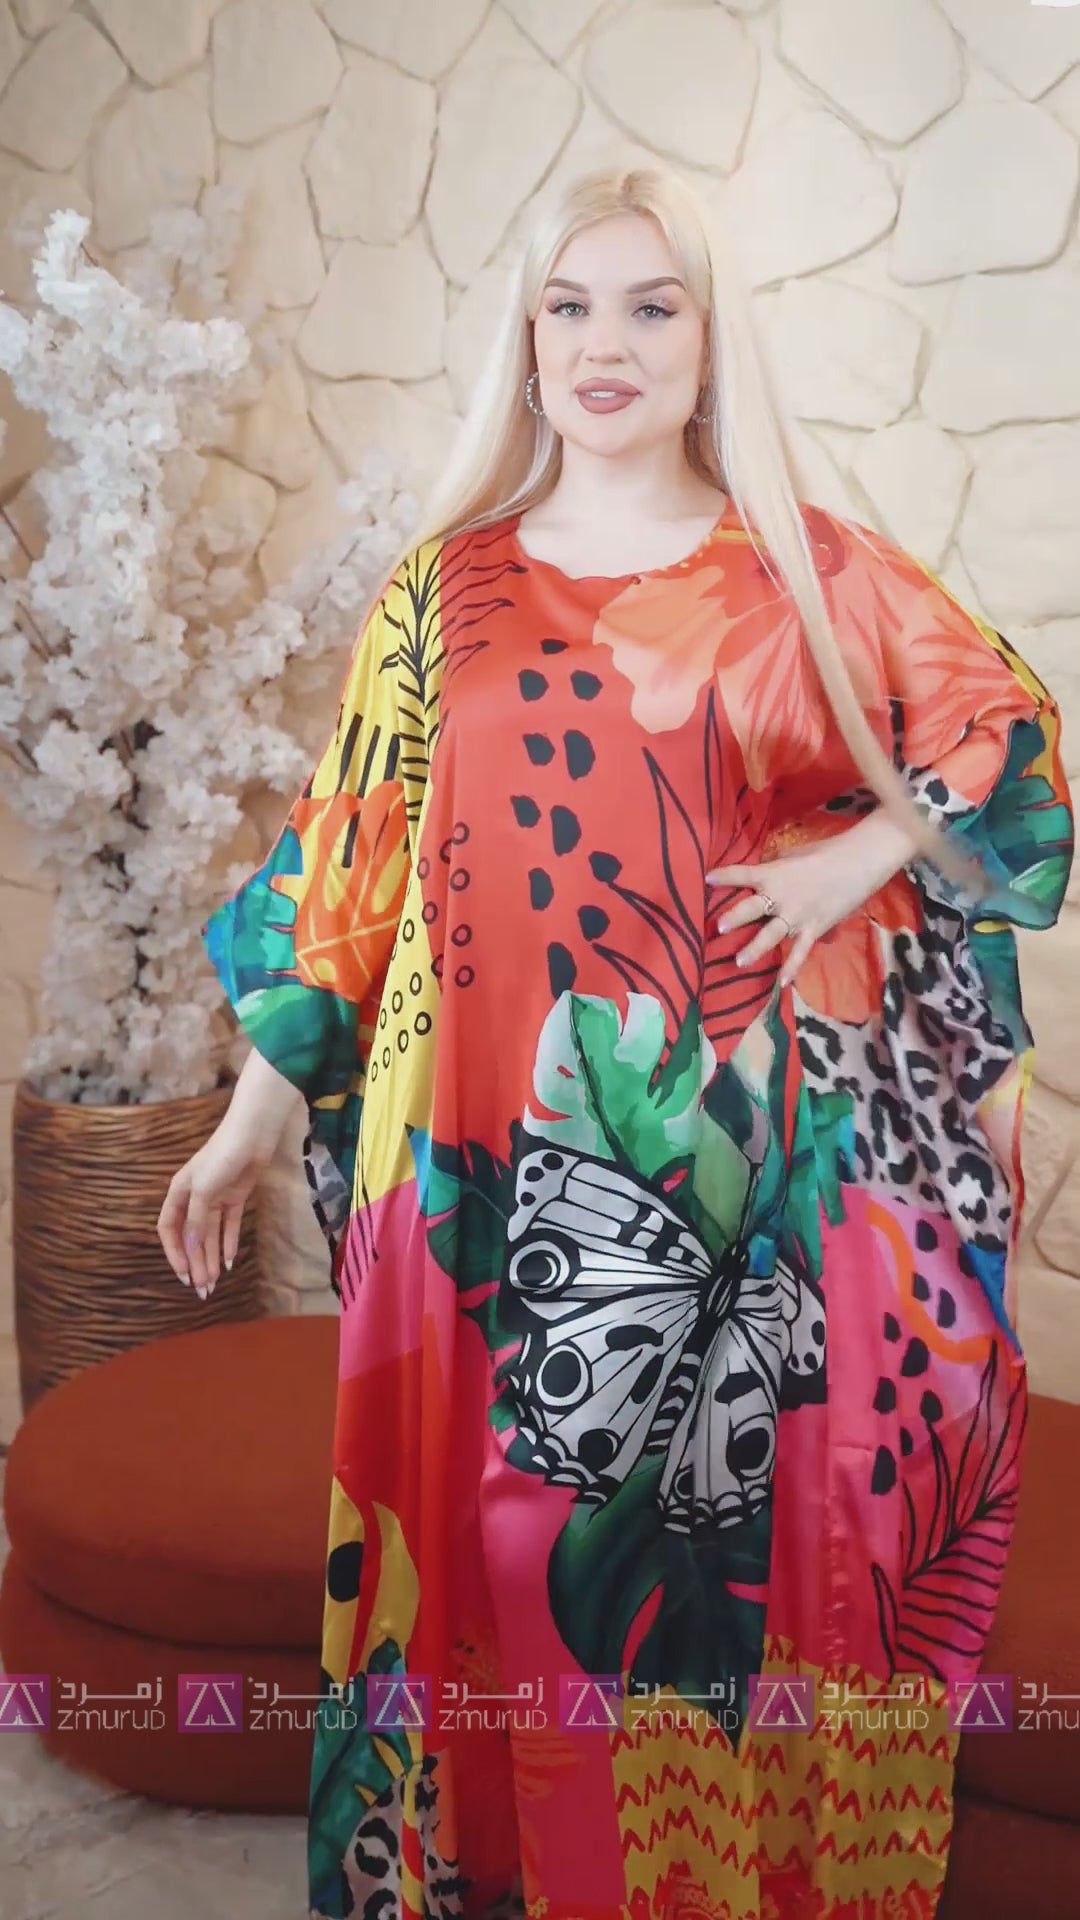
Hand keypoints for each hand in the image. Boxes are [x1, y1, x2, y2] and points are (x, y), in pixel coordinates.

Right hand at [157, 1109, 275, 1299]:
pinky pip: (228, 1226)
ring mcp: (215, 1198)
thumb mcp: (204, 1190)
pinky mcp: (235, 1197)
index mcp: (179, 1193)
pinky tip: (230, 1261)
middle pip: (191, 1237)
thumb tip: (189, 1250)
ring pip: (210, 1235)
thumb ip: (196, 1221)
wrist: (254, 1132)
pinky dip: (228, 1243)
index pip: (169, 1230)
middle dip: (196, 1263)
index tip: (185, 1276)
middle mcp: (194, 1198)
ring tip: (214, 1282)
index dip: (175, 1254)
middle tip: (203, 1290)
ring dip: (211, 1258)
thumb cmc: (222, 1155)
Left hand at [707, 811, 918, 986]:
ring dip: (754, 948)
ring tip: (739, 961)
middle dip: (733, 918)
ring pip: (770, 935)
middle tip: (717, 928)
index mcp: (774, 873)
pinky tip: (782, 984)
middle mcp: (780, 896)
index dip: (724, 876)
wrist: (860, 861)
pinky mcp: (813, 928)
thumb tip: (765, 871)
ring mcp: (796, 915)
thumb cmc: (827, 852)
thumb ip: (777, 866)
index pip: (743, 874)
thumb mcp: (795, 854)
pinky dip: (792, 968)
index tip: (707, 879)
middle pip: (751, 908)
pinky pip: (800, 952)